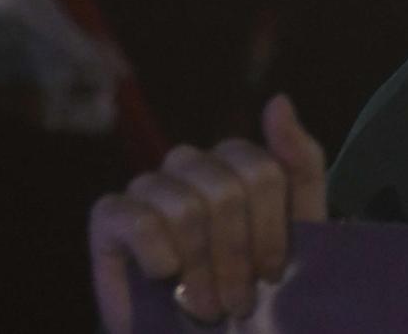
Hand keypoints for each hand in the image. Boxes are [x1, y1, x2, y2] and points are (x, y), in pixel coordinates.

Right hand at [89, 94, 327, 333]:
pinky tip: (165, 277)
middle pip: (225, 190)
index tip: (273, 275)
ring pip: (185, 207)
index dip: (270, 230)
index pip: (261, 170)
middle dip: (237, 257)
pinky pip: (137, 219)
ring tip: (208, 307)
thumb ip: (298, 163)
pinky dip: (159, 254)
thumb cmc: (251, 289)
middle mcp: (190, 165)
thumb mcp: (298, 229)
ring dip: (201, 269)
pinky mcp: (109, 217)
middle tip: (238, 302)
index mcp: (235, 162)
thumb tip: (278, 99)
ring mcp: (148, 188)